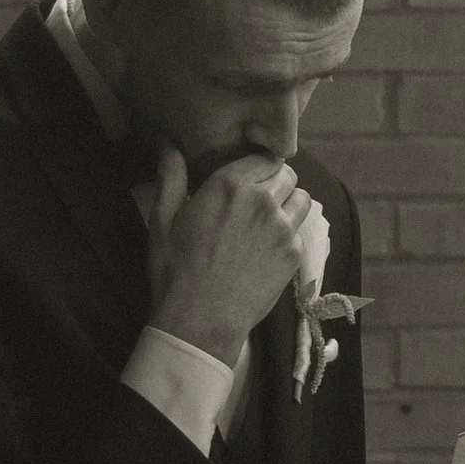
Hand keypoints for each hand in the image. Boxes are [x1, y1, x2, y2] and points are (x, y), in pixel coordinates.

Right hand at [147, 147, 317, 365]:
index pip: (263, 157)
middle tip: (258, 200)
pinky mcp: (293, 254)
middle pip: (287, 174)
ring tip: (269, 220)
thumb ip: (170, 176)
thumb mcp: (162, 219)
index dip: (257, 166)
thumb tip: (167, 143)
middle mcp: (262, 200)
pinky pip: (301, 230)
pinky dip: (290, 233)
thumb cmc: (175, 271)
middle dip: (275, 182)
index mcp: (229, 184)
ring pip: (302, 199)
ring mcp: (282, 227)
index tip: (249, 179)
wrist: (200, 320)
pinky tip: (270, 246)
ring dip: (289, 204)